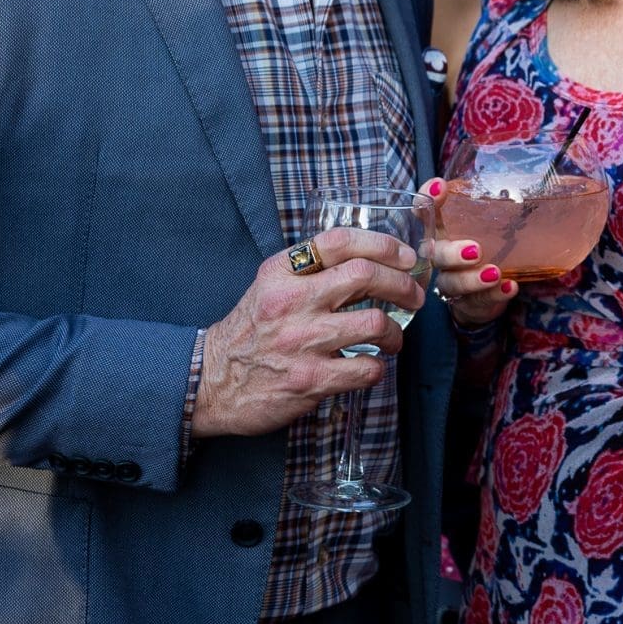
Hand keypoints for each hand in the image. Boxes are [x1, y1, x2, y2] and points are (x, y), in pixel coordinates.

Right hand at [190, 227, 425, 438]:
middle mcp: (291, 301)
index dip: (382, 243)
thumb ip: (310, 272)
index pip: (339, 241)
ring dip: (396, 333)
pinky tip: (371, 366)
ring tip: (394, 340)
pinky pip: (367, 368)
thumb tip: (371, 263)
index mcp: (281, 272)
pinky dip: (378, 367)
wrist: (208, 382)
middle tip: (414, 296)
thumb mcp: (270, 288)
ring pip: (374, 323)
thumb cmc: (249, 333)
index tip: (404, 255)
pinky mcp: (309, 380)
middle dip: (402, 284)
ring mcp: (301, 341)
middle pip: (365, 275)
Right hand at [425, 179, 517, 329]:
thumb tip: (557, 170)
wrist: (494, 288)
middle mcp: (442, 254)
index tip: (440, 187)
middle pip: (434, 253)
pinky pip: (475, 303)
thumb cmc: (495, 244)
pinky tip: (510, 287)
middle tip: (475, 249)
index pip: (425, 210)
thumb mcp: (501, 219)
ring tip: (495, 273)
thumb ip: (513, 199)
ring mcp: (452, 281)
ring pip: (451, 283)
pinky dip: (493, 296)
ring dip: (472, 279)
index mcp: (446, 227)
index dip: (426, 199)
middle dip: (451, 252)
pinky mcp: (468, 304)